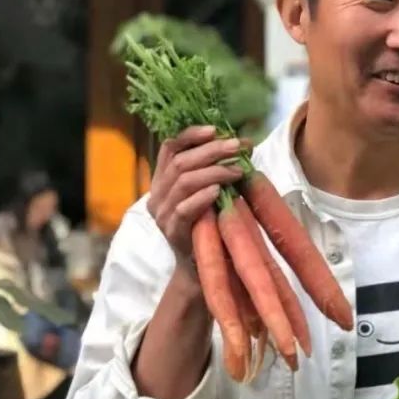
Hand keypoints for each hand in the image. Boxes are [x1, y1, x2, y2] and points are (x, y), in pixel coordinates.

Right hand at [147, 126, 243, 268]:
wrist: (200, 269)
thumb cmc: (208, 226)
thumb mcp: (209, 194)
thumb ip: (214, 171)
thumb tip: (242, 144)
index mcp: (163, 181)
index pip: (170, 148)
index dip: (191, 135)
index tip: (215, 129)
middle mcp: (157, 194)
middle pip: (180, 162)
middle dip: (211, 151)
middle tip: (237, 146)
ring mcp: (162, 214)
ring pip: (183, 182)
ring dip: (213, 172)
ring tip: (237, 170)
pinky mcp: (172, 232)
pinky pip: (184, 209)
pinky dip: (202, 197)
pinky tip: (219, 192)